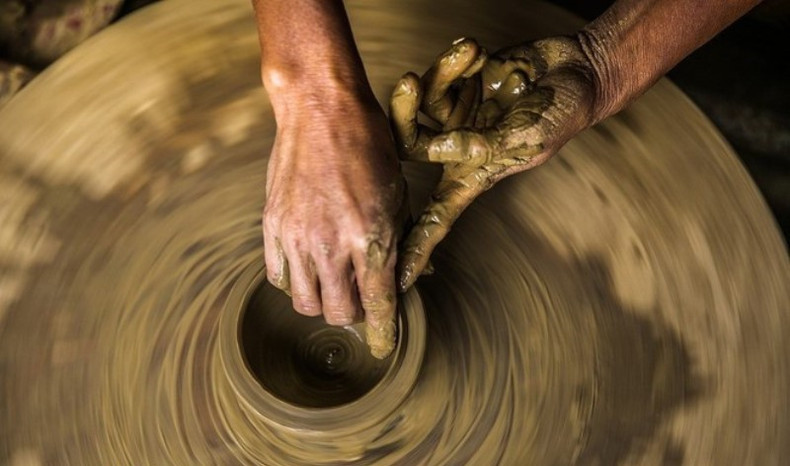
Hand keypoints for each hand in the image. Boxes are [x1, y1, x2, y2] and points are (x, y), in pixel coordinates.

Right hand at [263, 92, 405, 358]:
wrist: (321, 110)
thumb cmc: (369, 147)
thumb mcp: (399, 195)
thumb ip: (400, 244)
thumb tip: (407, 280)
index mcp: (370, 238)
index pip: (377, 306)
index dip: (382, 334)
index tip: (383, 348)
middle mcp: (330, 245)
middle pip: (338, 314)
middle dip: (355, 315)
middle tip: (362, 299)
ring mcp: (296, 238)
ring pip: (305, 304)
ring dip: (324, 302)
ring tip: (335, 283)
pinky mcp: (272, 227)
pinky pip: (279, 278)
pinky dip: (296, 282)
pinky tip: (310, 267)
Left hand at [390, 37, 597, 289]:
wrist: (577, 70)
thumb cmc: (562, 113)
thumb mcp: (528, 136)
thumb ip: (486, 145)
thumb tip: (443, 146)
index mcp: (473, 175)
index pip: (437, 218)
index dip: (417, 247)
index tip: (395, 277)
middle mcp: (457, 149)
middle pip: (408, 144)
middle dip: (404, 111)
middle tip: (412, 81)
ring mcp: (456, 117)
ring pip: (418, 103)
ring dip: (440, 73)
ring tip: (472, 55)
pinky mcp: (459, 86)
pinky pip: (440, 73)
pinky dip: (456, 59)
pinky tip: (479, 53)